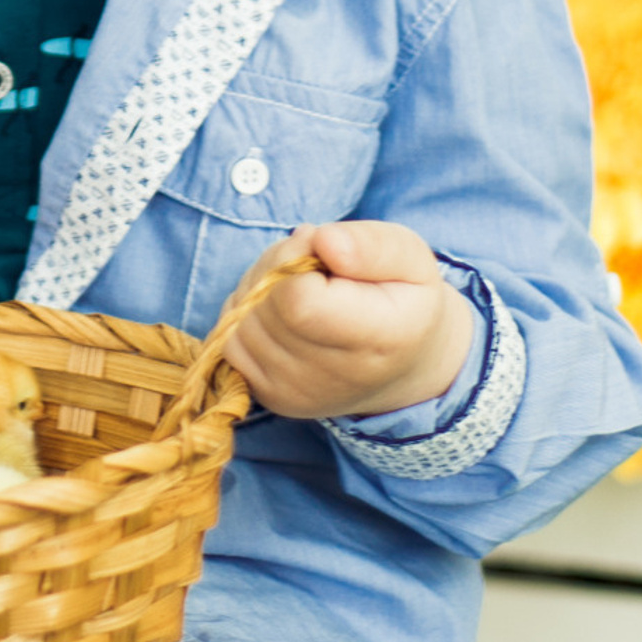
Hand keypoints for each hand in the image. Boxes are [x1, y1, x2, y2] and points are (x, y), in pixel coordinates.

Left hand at [224, 220, 473, 422]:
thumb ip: (370, 244)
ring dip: (259, 290)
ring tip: (299, 288)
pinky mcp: (275, 399)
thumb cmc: (403, 298)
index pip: (298, 299)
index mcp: (382, 339)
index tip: (323, 254)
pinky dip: (247, 317)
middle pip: (266, 305)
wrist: (404, 366)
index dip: (297, 258)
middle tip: (311, 267)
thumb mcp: (409, 255)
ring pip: (242, 320)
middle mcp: (338, 378)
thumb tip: (323, 242)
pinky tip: (282, 314)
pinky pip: (231, 342)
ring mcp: (301, 394)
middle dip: (276, 268)